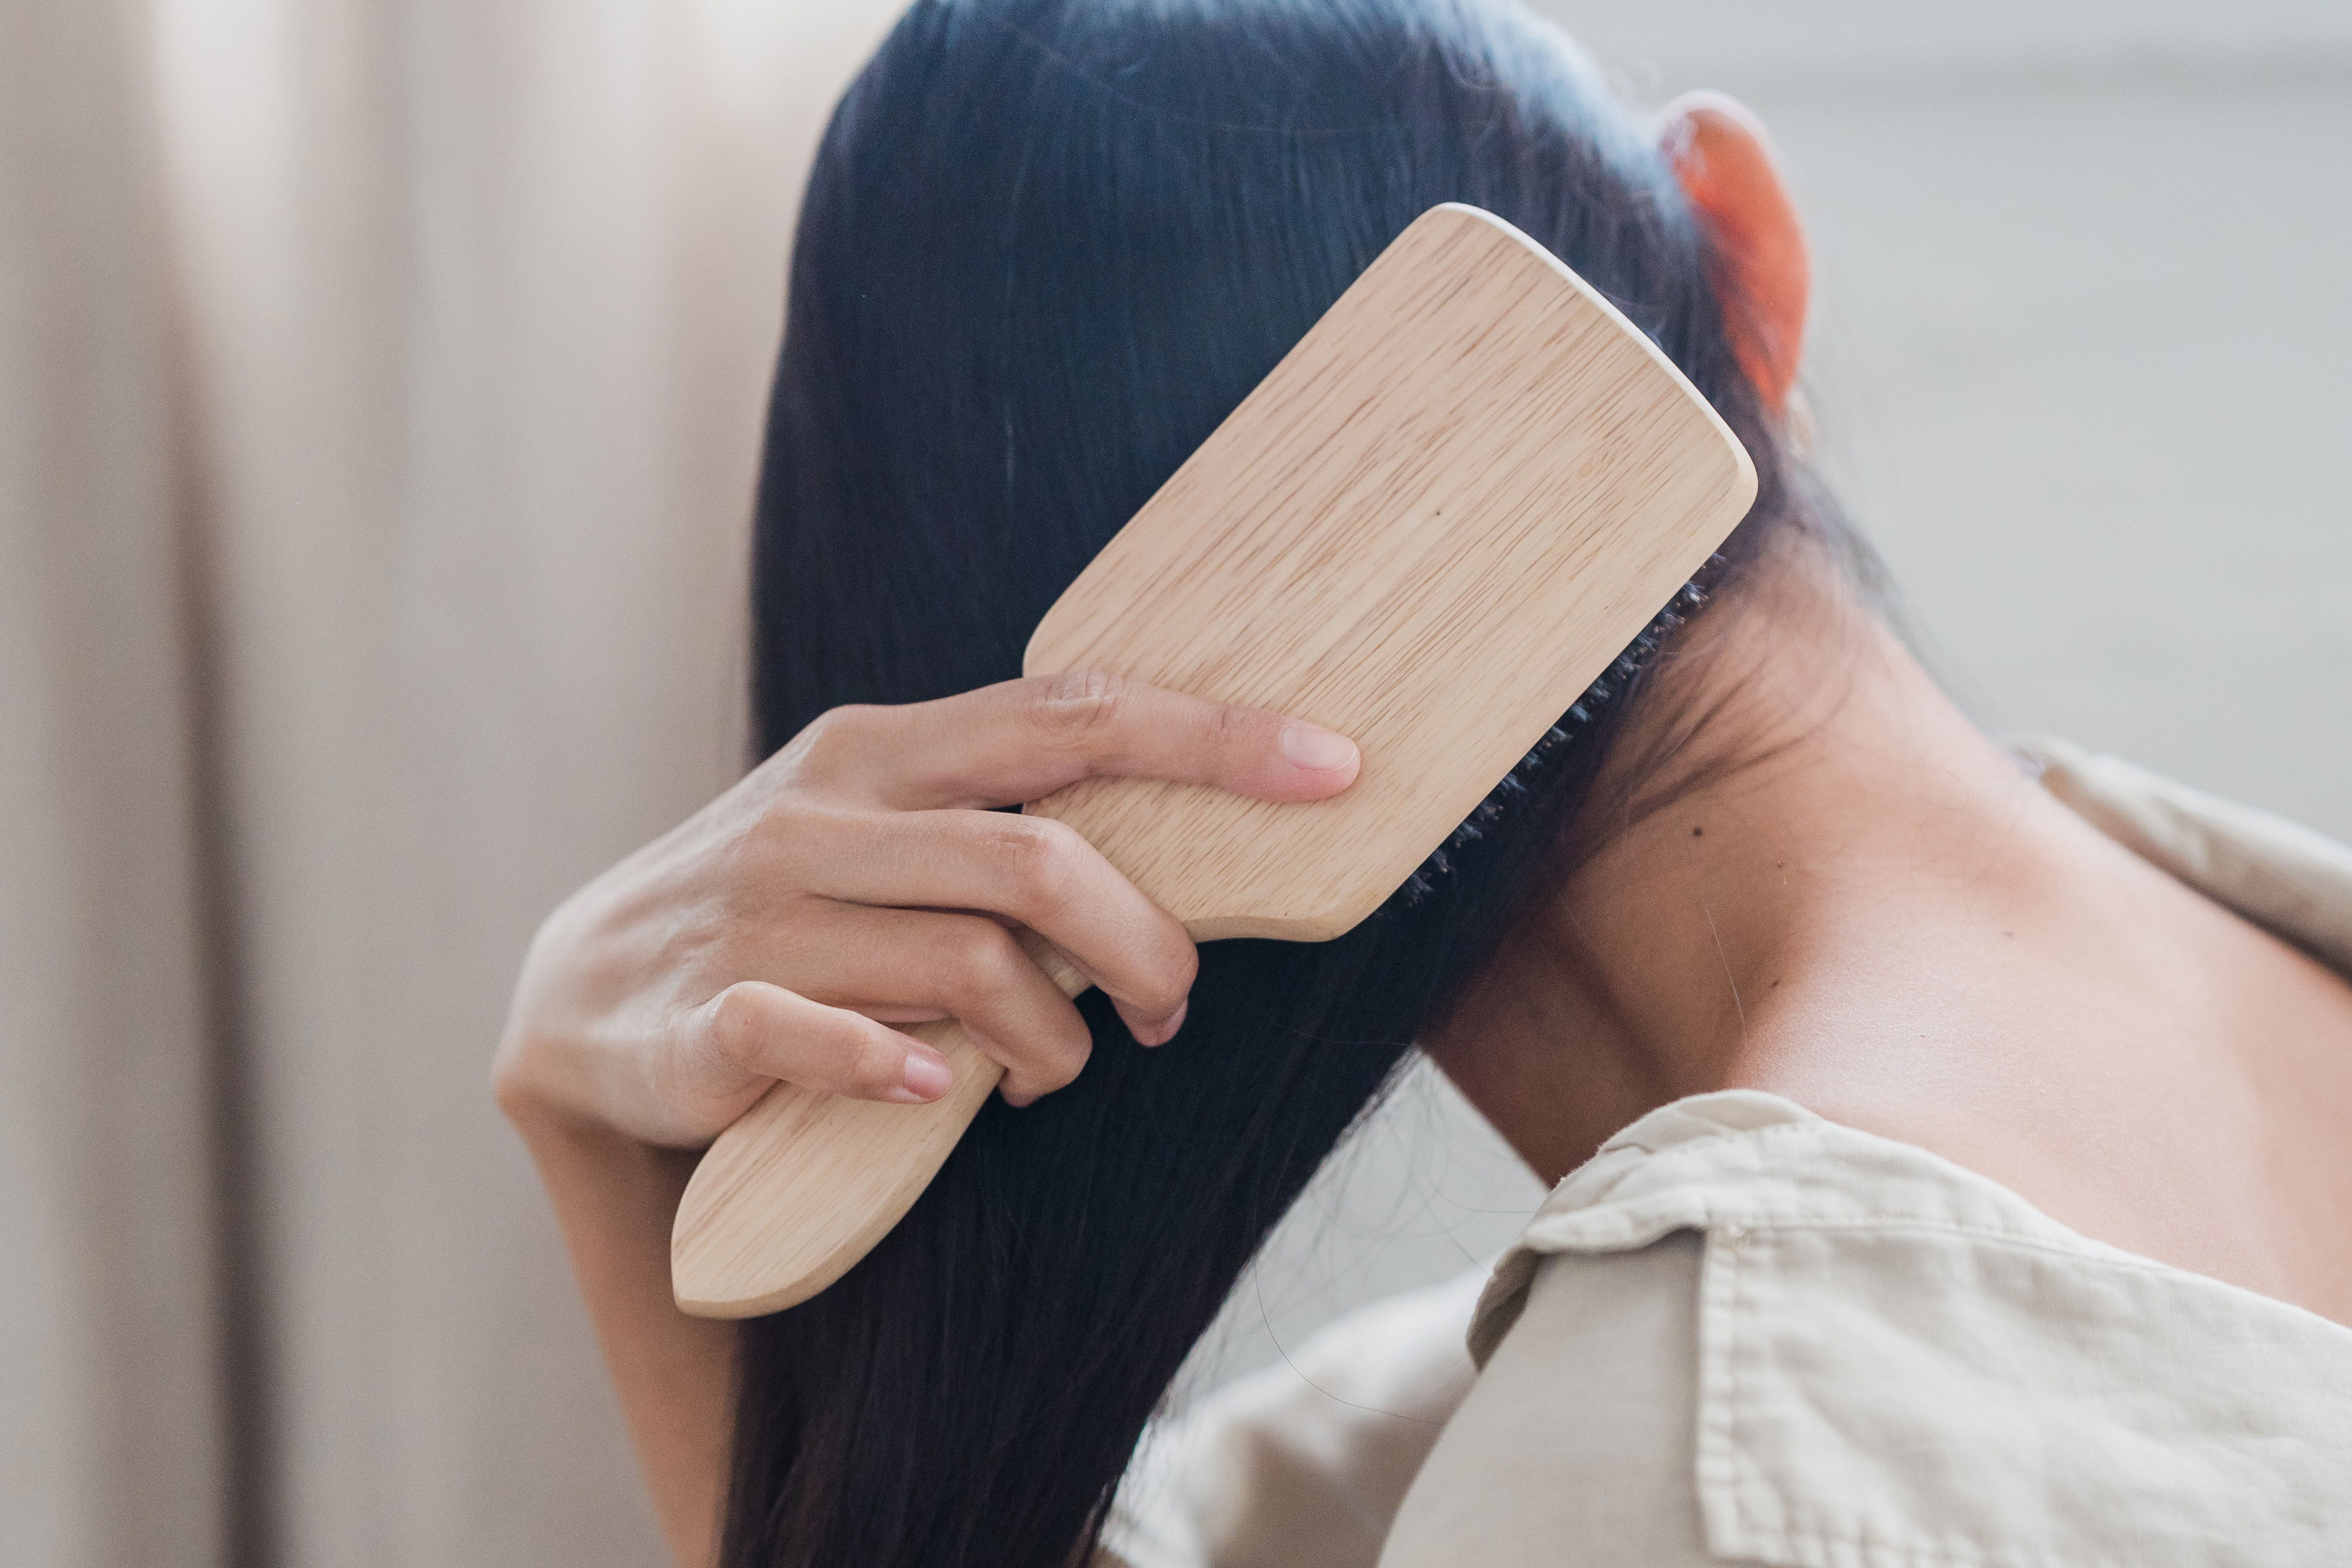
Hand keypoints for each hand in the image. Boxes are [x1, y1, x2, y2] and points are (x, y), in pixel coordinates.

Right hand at [492, 671, 1360, 1146]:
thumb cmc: (789, 907)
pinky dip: (908, 1072)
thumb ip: (1007, 827)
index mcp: (884, 748)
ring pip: (968, 966)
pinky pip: (830, 1040)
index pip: (1070, 716)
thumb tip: (1182, 869)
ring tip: (1049, 1073)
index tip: (1333, 766)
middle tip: (1169, 1007)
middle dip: (1142, 942)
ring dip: (1051, 1040)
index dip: (1210, 740)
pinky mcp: (711, 1017)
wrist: (586, 987)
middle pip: (1036, 856)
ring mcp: (762, 913)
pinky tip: (939, 1090)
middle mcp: (825, 814)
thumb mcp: (888, 832)